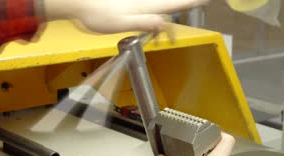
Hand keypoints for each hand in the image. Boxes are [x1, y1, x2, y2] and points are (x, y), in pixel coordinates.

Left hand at [43, 0, 208, 32]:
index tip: (205, 0)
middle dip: (185, 2)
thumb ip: (143, 22)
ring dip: (172, 6)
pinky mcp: (127, 4)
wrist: (78, 3)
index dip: (189, 3)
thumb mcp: (121, 23)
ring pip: (159, 5)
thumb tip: (164, 24)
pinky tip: (157, 13)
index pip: (172, 5)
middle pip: (169, 3)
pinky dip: (158, 9)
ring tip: (185, 4)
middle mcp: (142, 3)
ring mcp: (135, 2)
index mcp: (144, 8)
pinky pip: (149, 6)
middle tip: (200, 1)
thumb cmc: (96, 15)